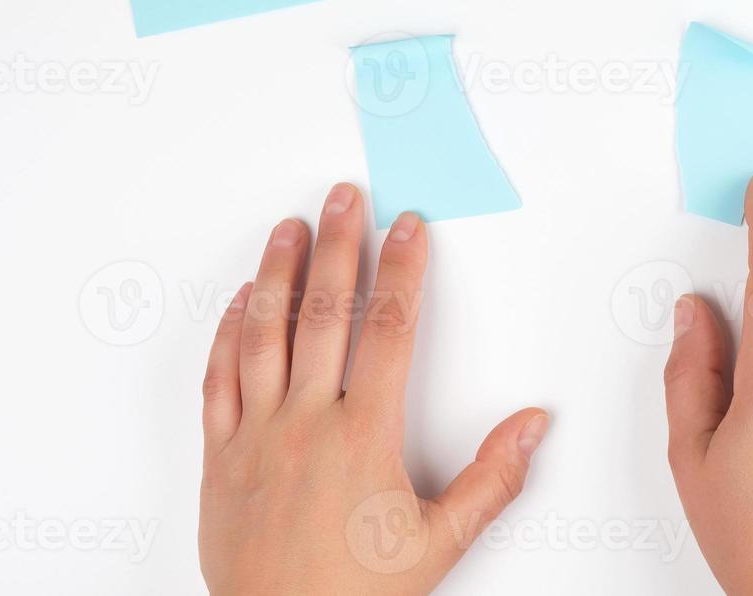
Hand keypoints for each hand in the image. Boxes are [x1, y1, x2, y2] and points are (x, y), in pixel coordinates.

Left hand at [199, 183, 548, 594]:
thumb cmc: (356, 595)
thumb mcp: (440, 543)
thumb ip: (491, 479)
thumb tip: (532, 424)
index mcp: (364, 434)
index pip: (390, 329)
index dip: (402, 270)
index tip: (409, 227)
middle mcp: (307, 421)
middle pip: (325, 313)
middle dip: (338, 245)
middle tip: (344, 197)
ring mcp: (257, 434)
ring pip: (265, 334)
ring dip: (278, 273)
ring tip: (288, 227)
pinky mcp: (221, 455)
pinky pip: (219, 379)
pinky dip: (228, 333)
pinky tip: (240, 300)